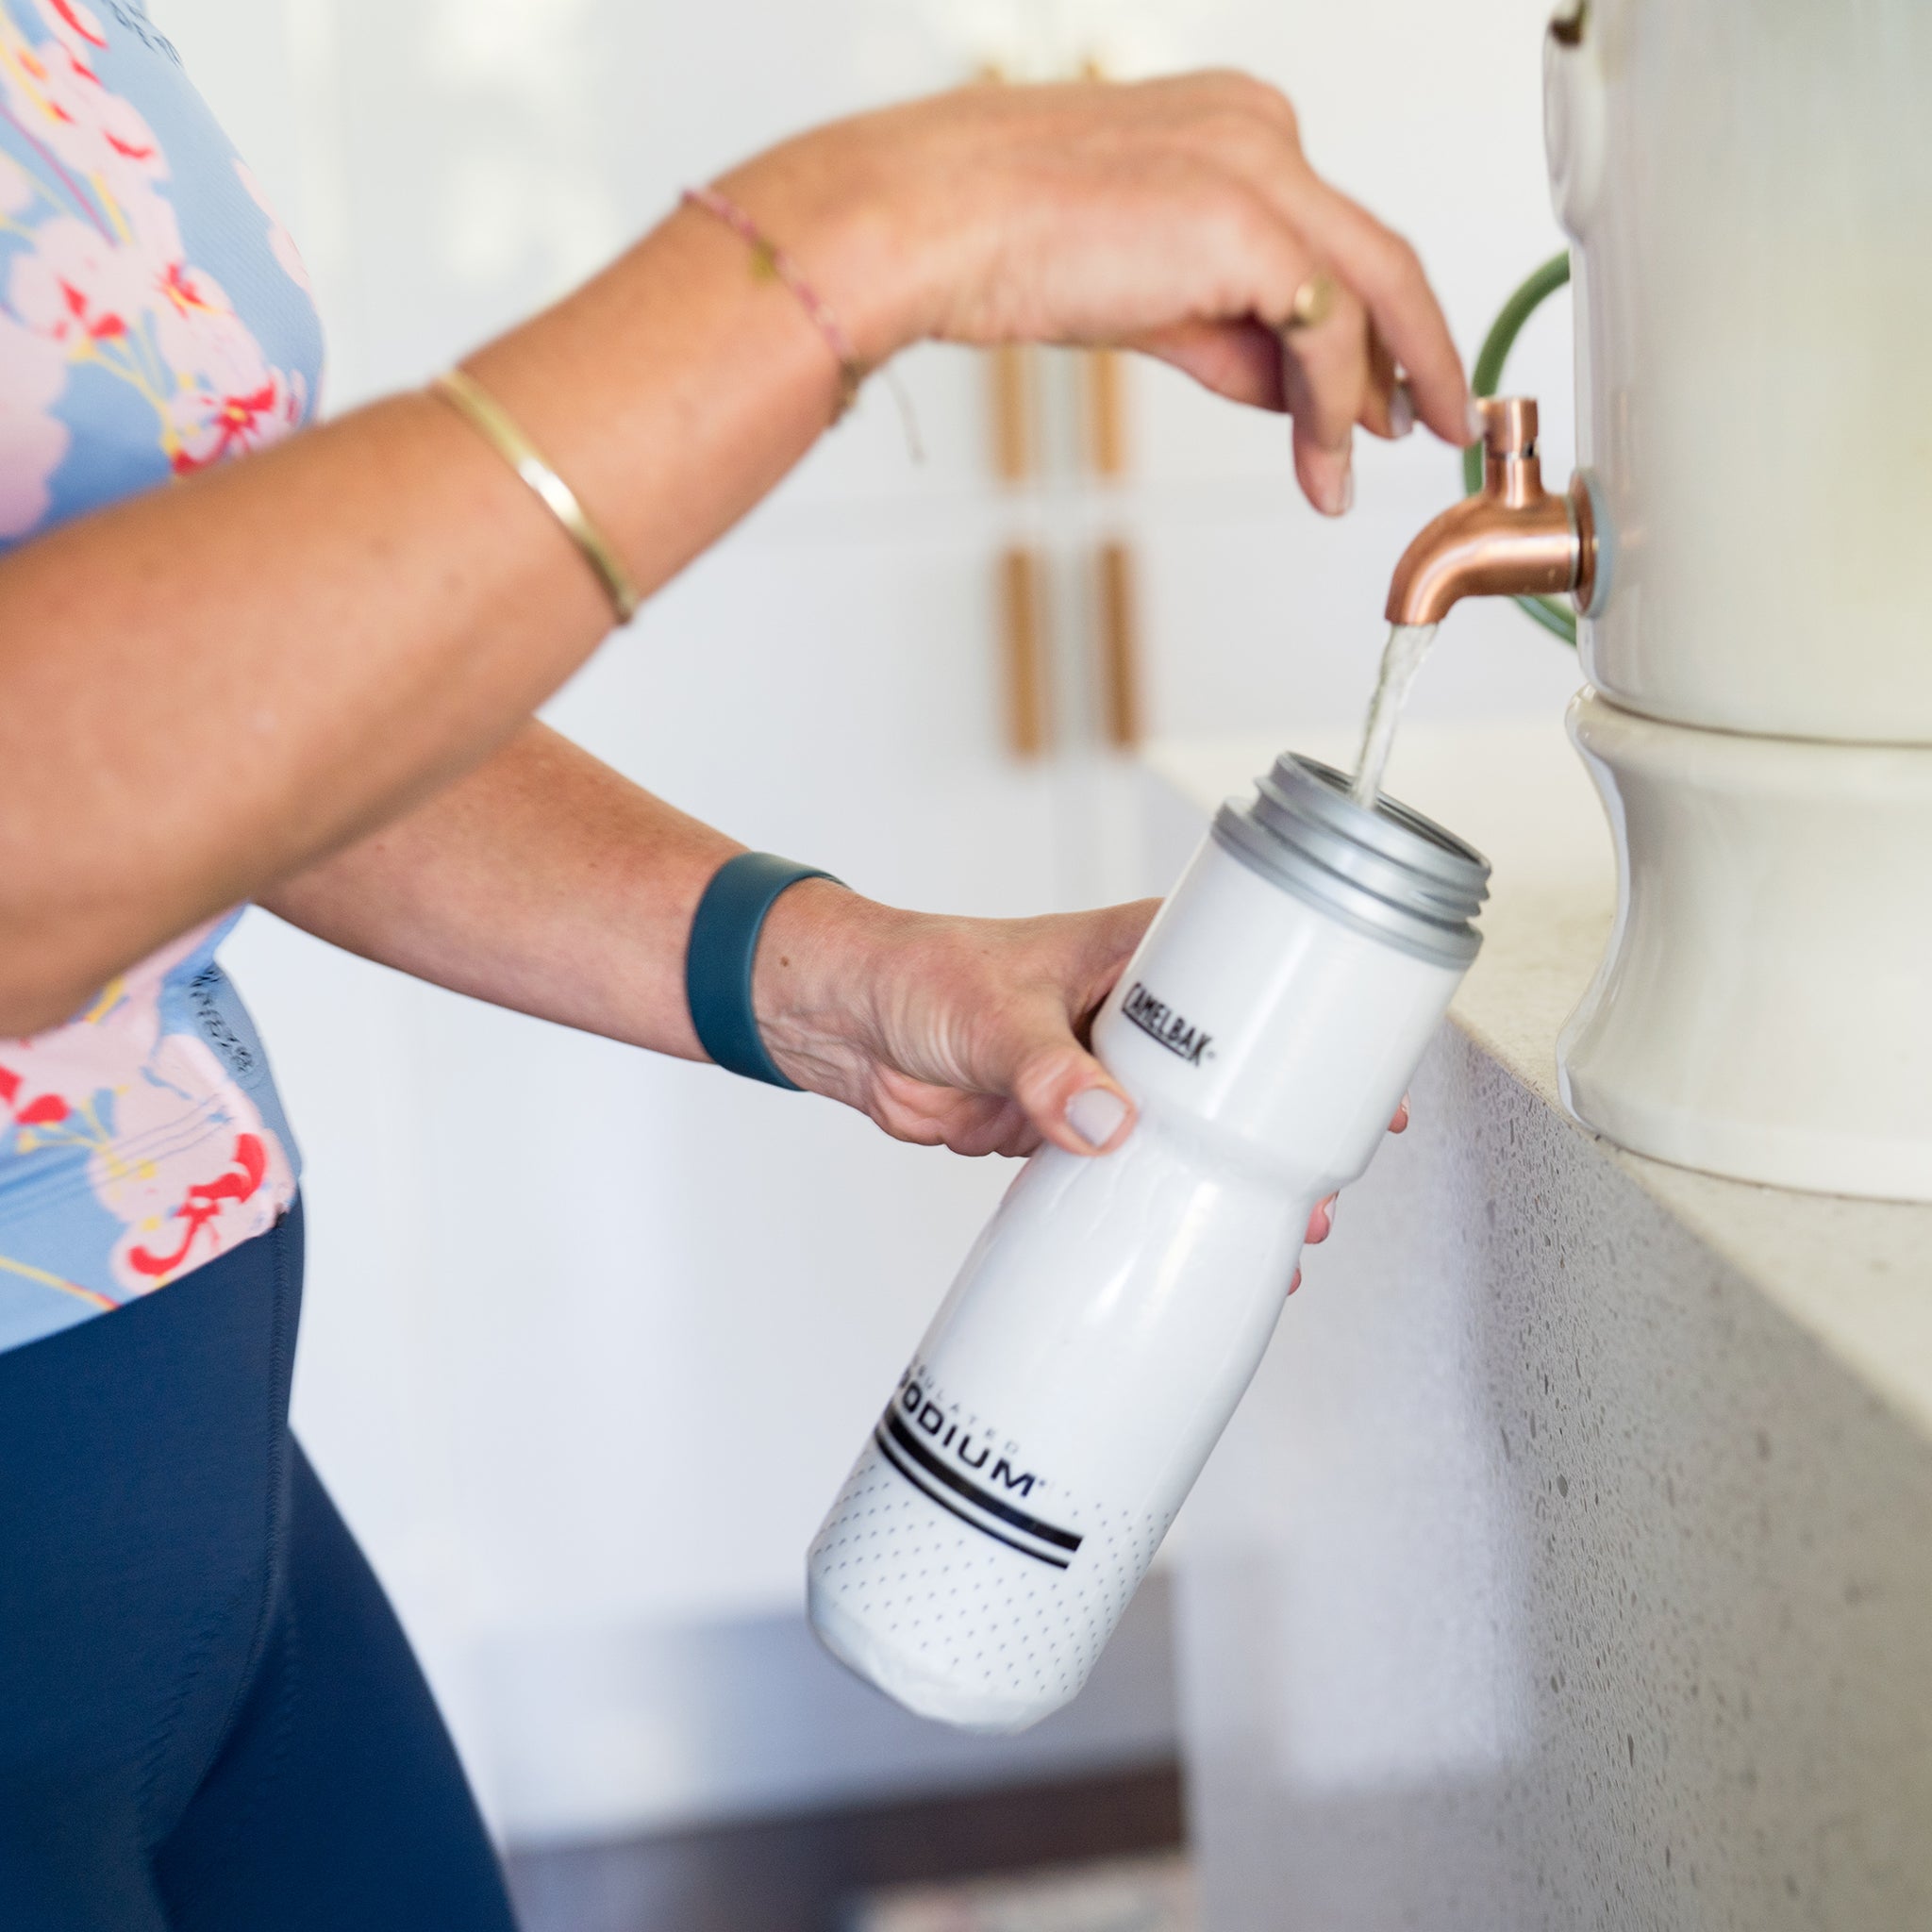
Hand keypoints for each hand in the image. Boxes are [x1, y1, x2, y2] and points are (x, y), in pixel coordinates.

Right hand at [718, 72, 1469, 516]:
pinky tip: (1326, 455)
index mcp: (1233, 129)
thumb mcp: (1142, 298)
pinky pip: (1325, 328)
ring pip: (1368, 290)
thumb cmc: (997, 244)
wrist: (928, 222)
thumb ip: (1224, 335)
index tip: (1377, 394)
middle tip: (1439, 421)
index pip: (1327, 237)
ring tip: (1356, 471)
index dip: (1363, 330)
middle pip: (1374, 254)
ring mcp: (1260, 167)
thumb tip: (1288, 394)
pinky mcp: (1247, 219)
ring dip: (1376, 394)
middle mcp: (1259, 132)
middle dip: (1413, 353)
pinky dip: (1334, 403)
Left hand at [751, 884, 1412, 1263]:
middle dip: (1284, 1133)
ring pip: (1194, 1130)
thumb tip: (1110, 1125)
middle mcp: (1141, 1014)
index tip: (1364, 1090)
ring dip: (1232, 1179)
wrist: (847, 1025)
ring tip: (1280, 1236)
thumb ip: (1048, 1071)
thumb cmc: (917, 974)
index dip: (1313, 1036)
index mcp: (1142, 955)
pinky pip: (1137, 1168)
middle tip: (1323, 1190)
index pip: (1255, 983)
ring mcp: (1110, 1073)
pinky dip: (1168, 1202)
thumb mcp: (991, 1016)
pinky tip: (1198, 1238)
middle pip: (1239, 1073)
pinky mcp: (1073, 1124)